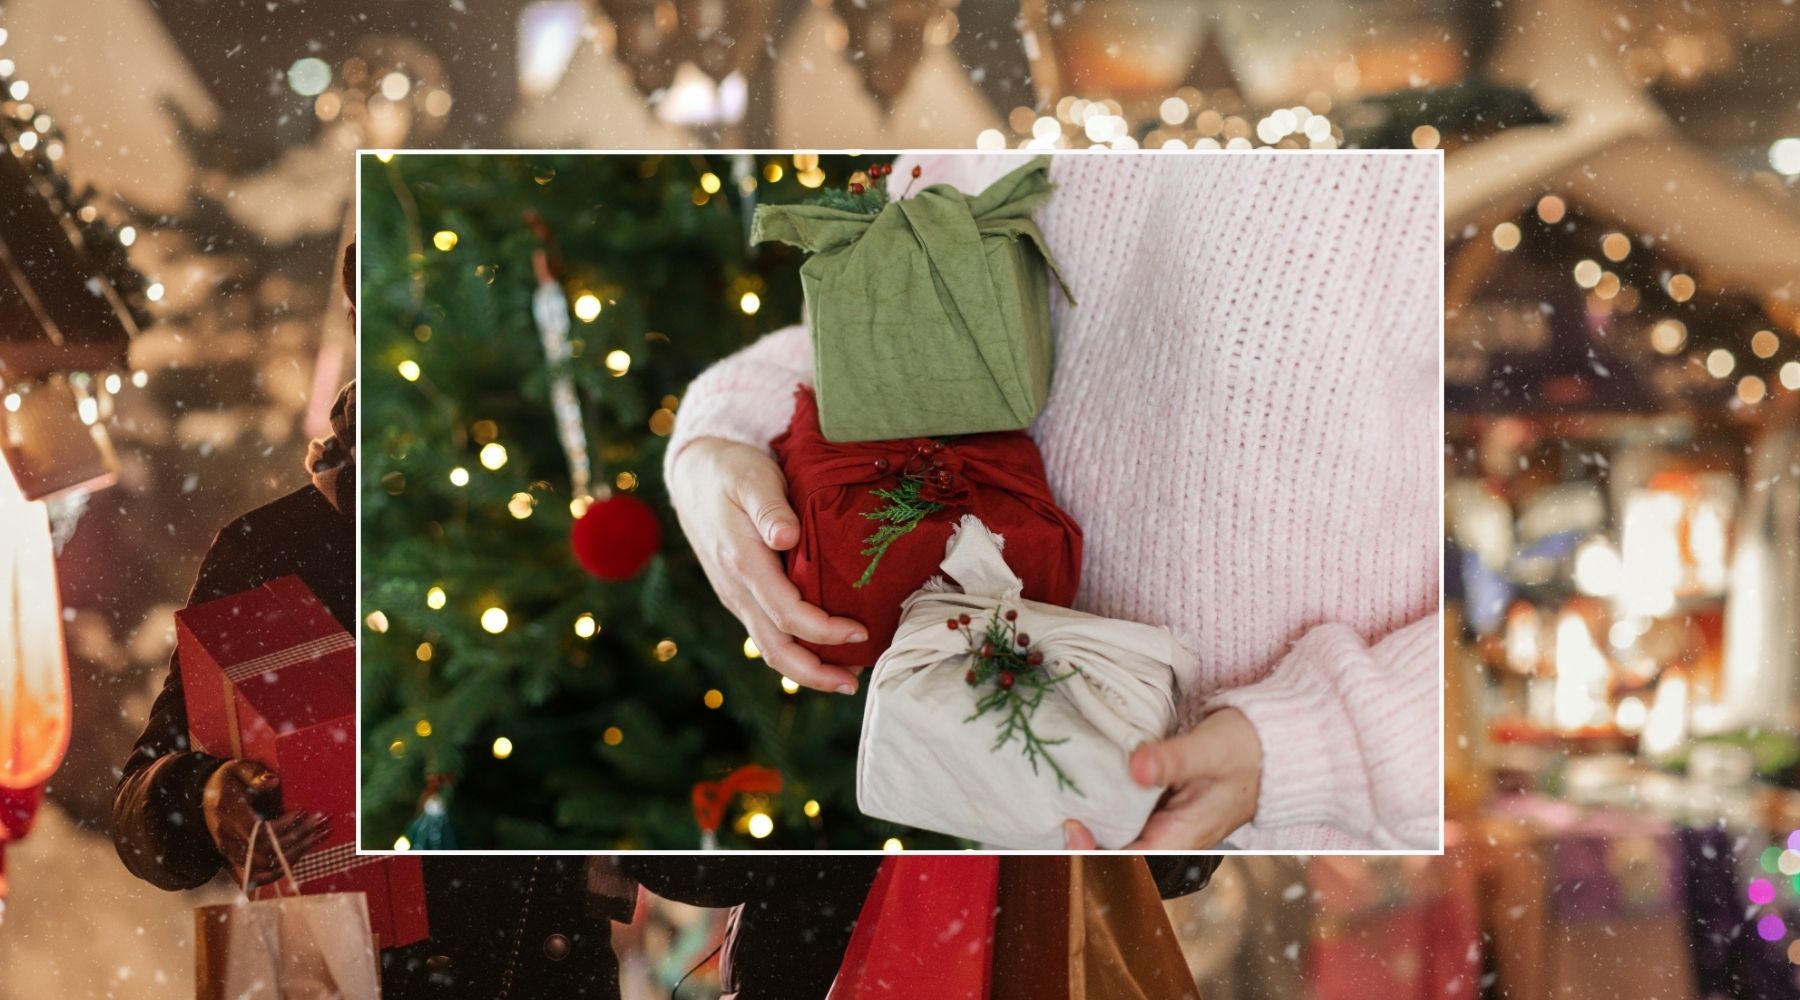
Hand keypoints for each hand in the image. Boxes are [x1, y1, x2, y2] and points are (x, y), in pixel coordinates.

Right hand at [203, 760, 328, 887]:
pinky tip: (297, 856)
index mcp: (229, 816)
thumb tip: (273, 781)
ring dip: (292, 856)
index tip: (301, 813)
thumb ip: (253, 774)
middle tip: (318, 827)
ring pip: (263, 867)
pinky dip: (279, 870)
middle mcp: (228, 839)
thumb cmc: (226, 782)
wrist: (203, 797)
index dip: (283, 827)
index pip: (258, 832)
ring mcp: (230, 852)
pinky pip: (257, 875)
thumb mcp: (236, 769)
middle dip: (295, 842)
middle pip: (264, 853)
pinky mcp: (235, 859)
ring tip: (315, 839)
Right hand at [670, 437, 868, 693]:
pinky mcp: (741, 597)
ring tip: (846, 677)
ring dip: (806, 670)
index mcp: (743, 562)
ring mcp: (737, 597)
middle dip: (815, 673)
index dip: (824, 631)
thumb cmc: (731, 470)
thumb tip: (787, 537)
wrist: (693, 474)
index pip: (787, 613)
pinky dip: (796, 651)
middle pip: (775, 649)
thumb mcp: (752, 476)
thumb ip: (770, 507)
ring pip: (769, 649)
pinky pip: (767, 635)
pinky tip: (823, 652)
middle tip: (855, 682)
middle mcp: (737, 589)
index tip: (860, 632)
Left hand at [1063, 708, 1261, 849]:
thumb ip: (1174, 759)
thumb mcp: (1212, 748)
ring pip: (1118, 834)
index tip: (1072, 824)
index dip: (1095, 853)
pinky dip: (1104, 804)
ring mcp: (1165, 824)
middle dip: (1084, 838)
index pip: (1130, 862)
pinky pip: (1126, 815)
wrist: (1272, 745)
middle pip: (1116, 853)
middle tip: (1055, 806)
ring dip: (1092, 821)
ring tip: (1060, 796)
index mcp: (1183, 836)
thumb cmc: (1248, 748)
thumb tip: (1135, 767)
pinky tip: (1084, 785)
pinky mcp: (1161, 807)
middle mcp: (1171, 837)